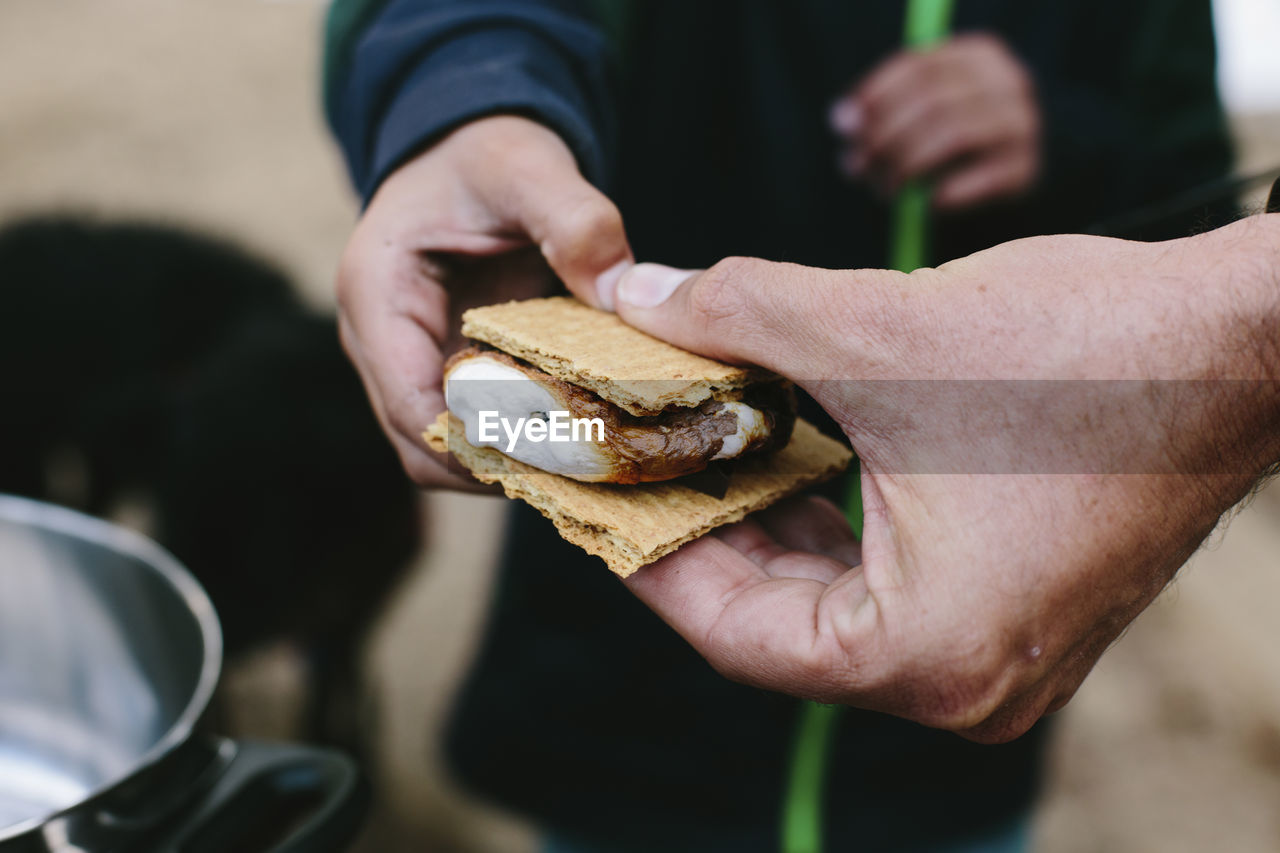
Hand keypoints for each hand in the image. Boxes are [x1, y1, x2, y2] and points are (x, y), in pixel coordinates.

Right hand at [336, 116, 631, 487]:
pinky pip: (471, 429)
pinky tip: (575, 440)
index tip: (550, 458)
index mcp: (378, 294)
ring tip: (583, 465)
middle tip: (580, 472)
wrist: (469, 148)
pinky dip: (517, 443)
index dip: (475, 445)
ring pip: (445, 450)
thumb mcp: (530, 166)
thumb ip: (574, 219)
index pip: (411, 407)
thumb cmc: (486, 153)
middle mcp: (380, 342)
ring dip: (508, 464)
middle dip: (495, 466)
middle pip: (422, 447)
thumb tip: (619, 292)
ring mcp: (410, 362)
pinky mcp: (445, 370)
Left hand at [605, 216, 1279, 741]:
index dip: (648, 559)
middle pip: (777, 625)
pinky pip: (884, 586)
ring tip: (689, 453)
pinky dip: (824, 527)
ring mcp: (998, 653)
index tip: (593, 498)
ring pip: (828, 605)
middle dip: (697, 536)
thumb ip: (735, 315)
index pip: (735, 635)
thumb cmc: (1086, 352)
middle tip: (628, 469)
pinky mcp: (1014, 606)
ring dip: (758, 526)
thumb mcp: (876, 331)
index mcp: (930, 656)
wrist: (1241, 339)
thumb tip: (631, 296)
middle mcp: (966, 683)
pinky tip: (776, 459)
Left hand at [830, 34, 1040, 208]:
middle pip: (933, 100)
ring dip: (908, 166)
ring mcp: (1023, 123)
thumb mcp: (916, 117)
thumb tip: (841, 120)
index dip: (876, 96)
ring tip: (885, 189)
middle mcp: (1009, 81)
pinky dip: (945, 192)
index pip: (919, 66)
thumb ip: (879, 114)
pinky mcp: (1026, 167)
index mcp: (980, 55)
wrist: (1008, 176)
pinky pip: (978, 178)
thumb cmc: (949, 141)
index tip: (844, 126)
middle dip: (885, 136)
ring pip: (953, 135)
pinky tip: (927, 203)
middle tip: (857, 166)